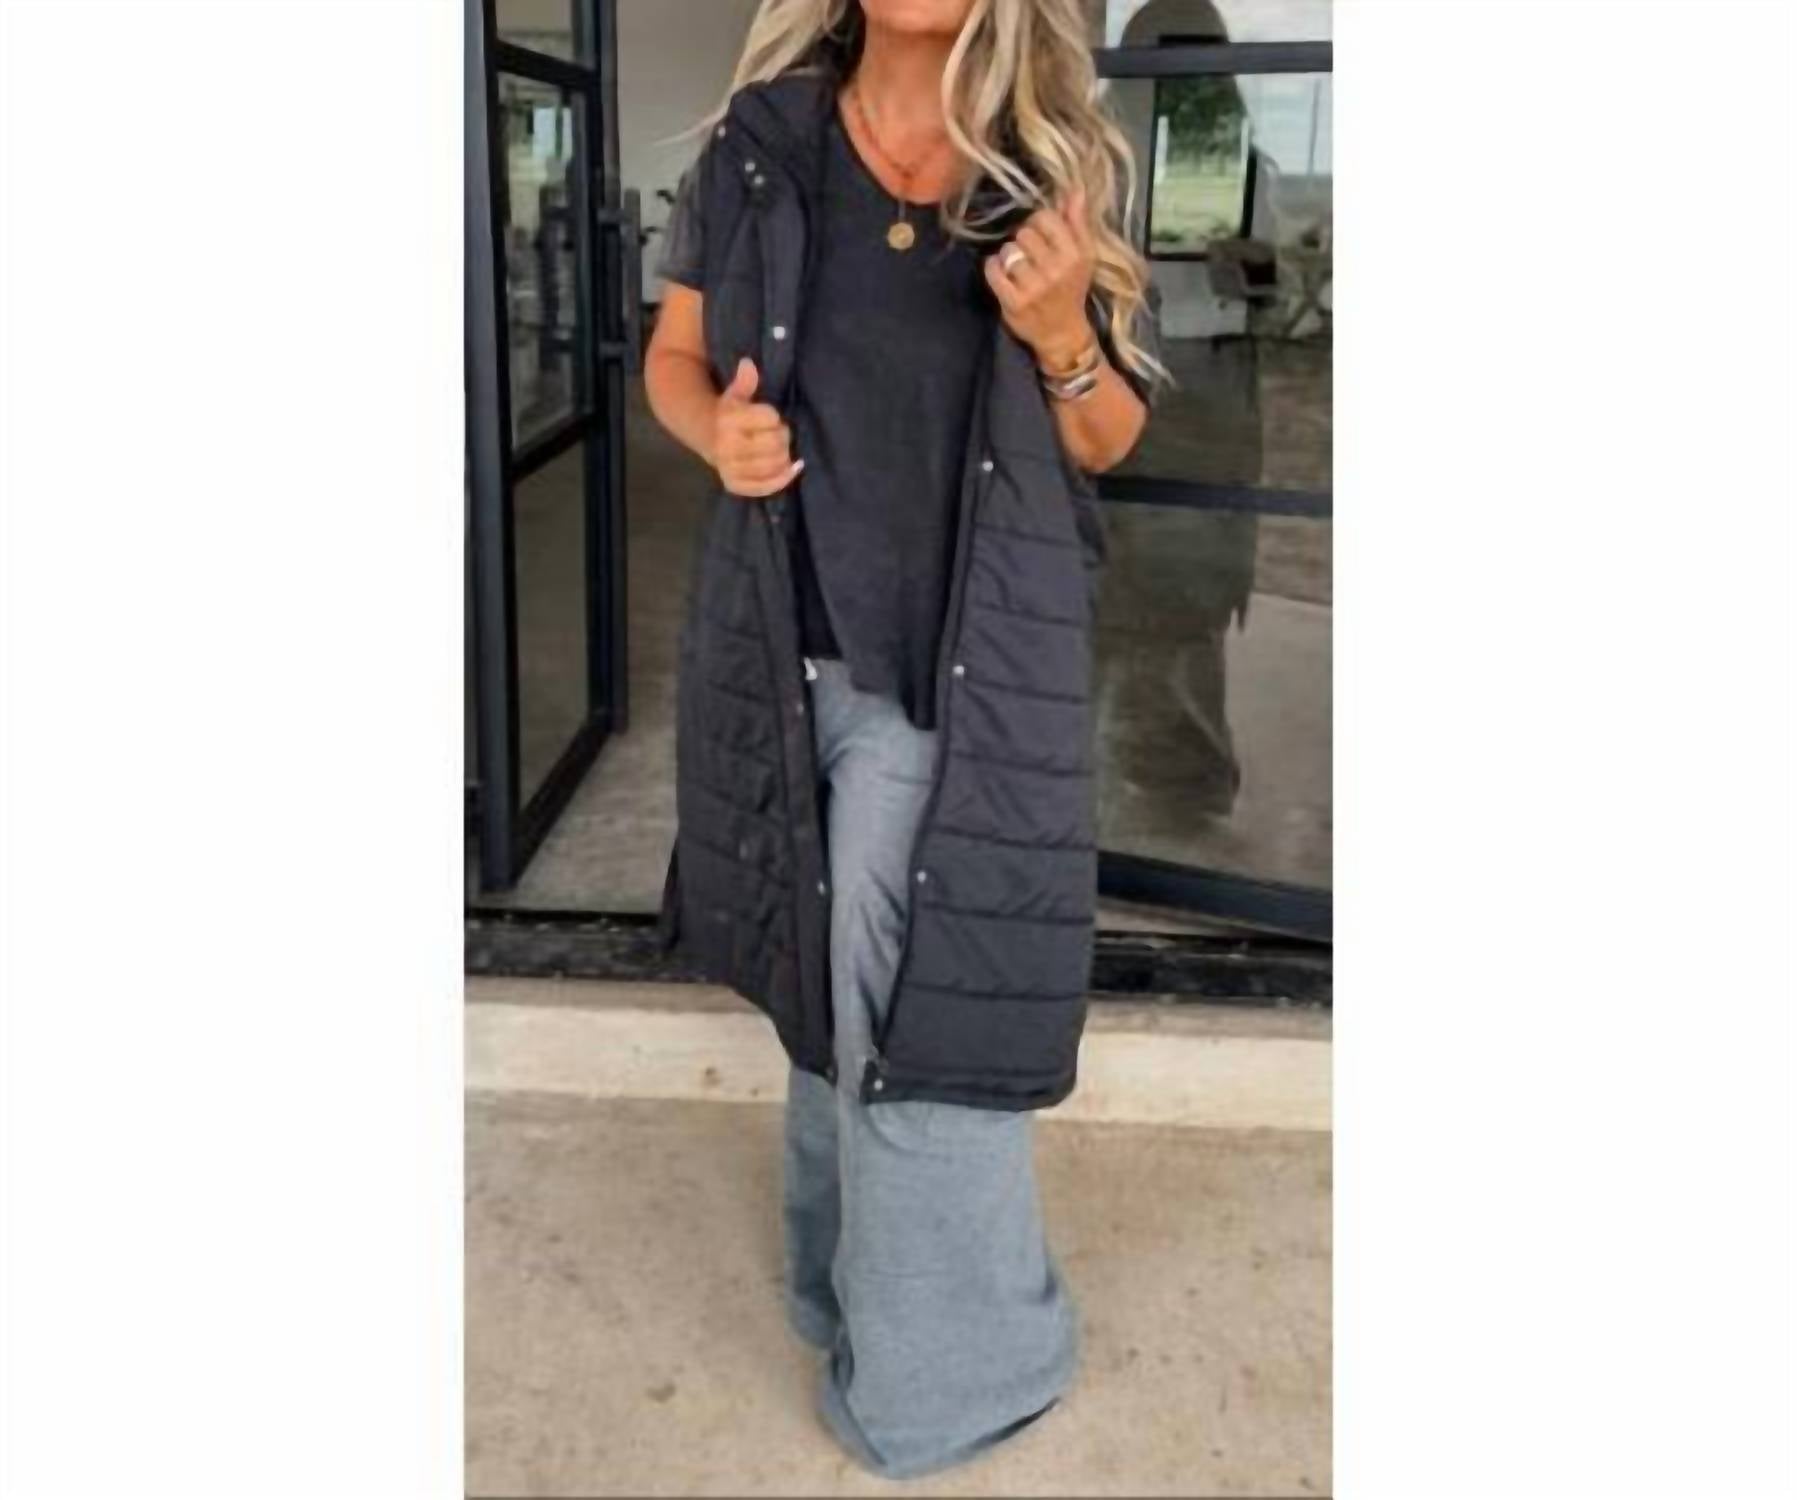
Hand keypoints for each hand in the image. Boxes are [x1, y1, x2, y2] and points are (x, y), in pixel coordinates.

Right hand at [712, 358, 802, 498]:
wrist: (704, 434)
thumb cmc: (728, 412)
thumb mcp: (735, 394)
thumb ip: (745, 381)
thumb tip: (748, 364)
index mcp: (728, 419)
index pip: (769, 418)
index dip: (774, 417)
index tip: (771, 417)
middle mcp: (727, 445)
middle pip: (775, 443)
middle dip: (783, 436)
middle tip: (781, 434)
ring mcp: (729, 467)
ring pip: (772, 464)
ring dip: (785, 457)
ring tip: (785, 450)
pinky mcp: (734, 484)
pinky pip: (764, 487)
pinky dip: (782, 478)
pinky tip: (792, 468)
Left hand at [983, 189, 1098, 371]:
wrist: (1062, 332)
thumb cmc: (1071, 288)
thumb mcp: (1083, 255)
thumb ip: (1077, 222)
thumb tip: (1075, 189)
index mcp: (1075, 254)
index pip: (1044, 218)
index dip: (1039, 224)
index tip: (1042, 237)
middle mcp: (1055, 270)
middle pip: (1024, 233)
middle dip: (1024, 242)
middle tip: (1030, 256)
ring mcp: (1033, 287)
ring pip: (1008, 250)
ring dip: (1009, 257)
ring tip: (1018, 269)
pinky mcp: (1013, 302)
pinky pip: (993, 269)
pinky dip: (994, 269)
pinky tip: (1004, 276)